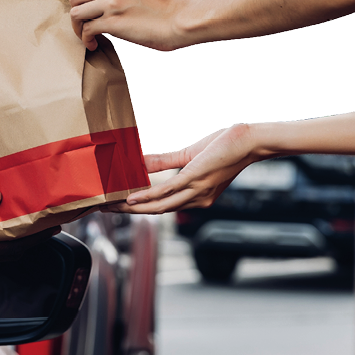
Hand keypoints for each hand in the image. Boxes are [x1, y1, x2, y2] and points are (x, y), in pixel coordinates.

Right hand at [0, 189, 59, 264]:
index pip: (9, 247)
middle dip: (33, 235)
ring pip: (1, 242)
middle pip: (10, 247)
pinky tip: (10, 209)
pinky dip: (4, 225)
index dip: (34, 239)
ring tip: (38, 212)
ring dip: (20, 230)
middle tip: (53, 216)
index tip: (54, 226)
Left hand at [68, 0, 188, 51]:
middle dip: (78, 12)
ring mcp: (111, 2)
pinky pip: (86, 30)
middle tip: (85, 24)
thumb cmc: (167, 9)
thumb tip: (103, 4)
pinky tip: (93, 44)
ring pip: (76, 13)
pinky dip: (86, 39)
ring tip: (88, 36)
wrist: (182, 20)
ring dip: (78, 27)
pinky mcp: (113, 22)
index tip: (91, 12)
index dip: (85, 0)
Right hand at [106, 124, 261, 212]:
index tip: (116, 207)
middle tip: (105, 210)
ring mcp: (196, 191)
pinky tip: (130, 198)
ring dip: (132, 208)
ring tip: (111, 206)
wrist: (249, 141)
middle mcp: (196, 200)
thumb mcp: (189, 155)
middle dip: (128, 213)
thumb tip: (140, 161)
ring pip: (158, 206)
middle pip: (156, 211)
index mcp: (196, 197)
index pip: (163, 207)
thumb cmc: (225, 146)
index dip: (139, 209)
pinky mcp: (194, 178)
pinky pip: (166, 191)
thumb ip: (164, 161)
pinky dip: (146, 197)